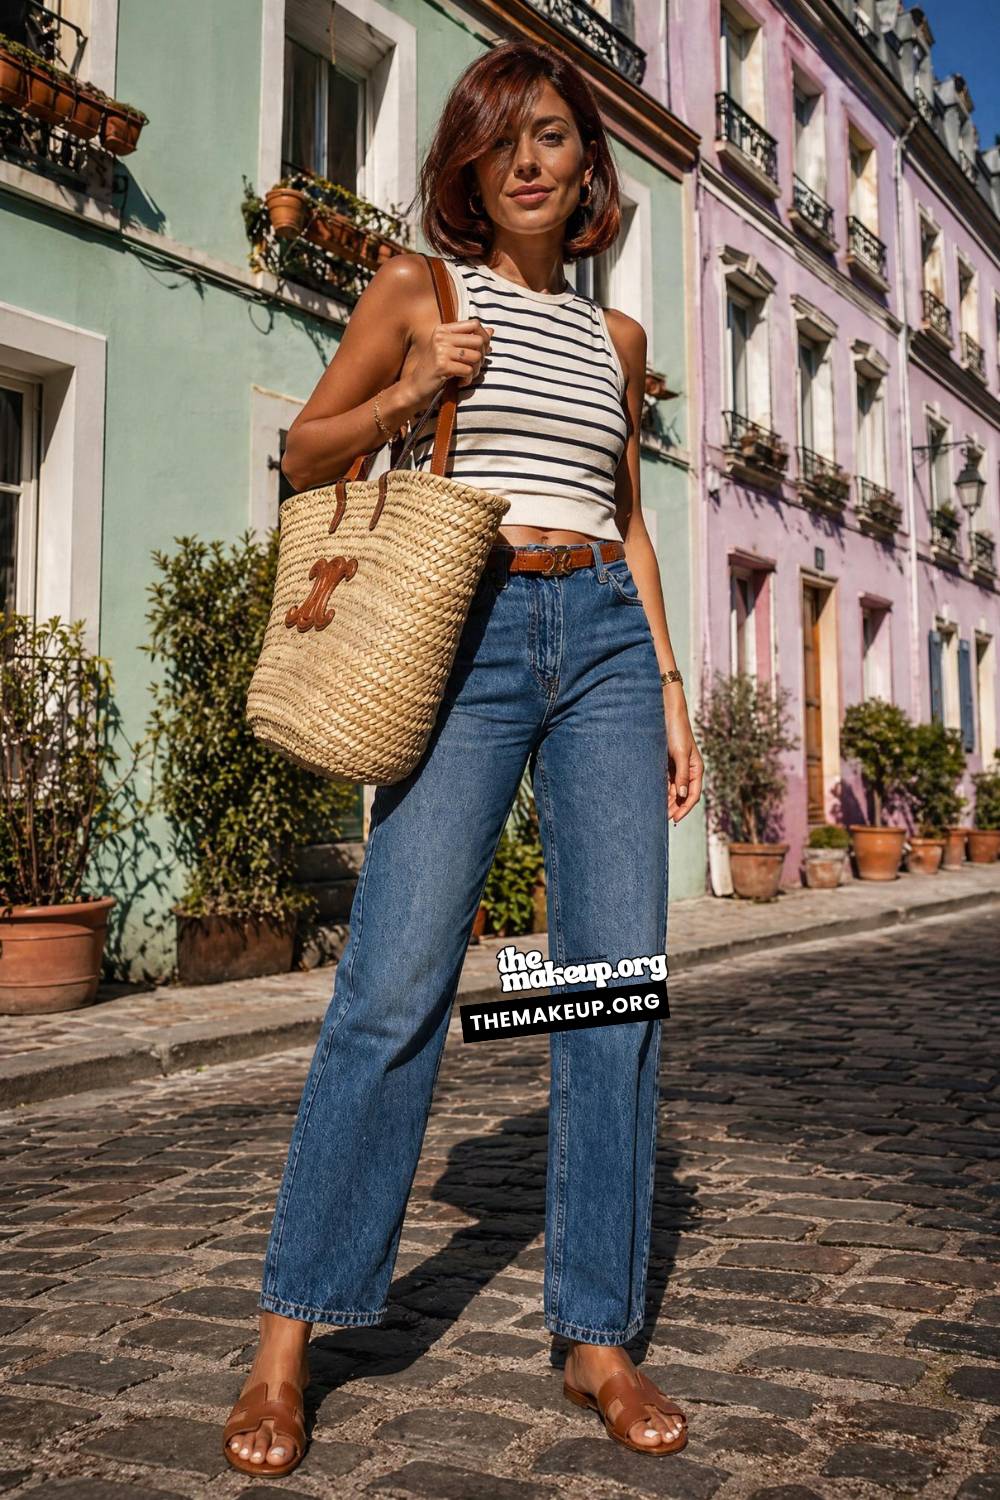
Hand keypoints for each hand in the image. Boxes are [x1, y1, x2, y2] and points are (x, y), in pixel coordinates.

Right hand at [402, 318, 493, 406]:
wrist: (416, 387)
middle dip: (482, 356)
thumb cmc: (435, 370)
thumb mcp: (450, 351)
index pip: (474, 324)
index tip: (480, 351)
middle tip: (474, 367)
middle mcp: (441, 337)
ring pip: (476, 356)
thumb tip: (492, 331)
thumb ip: (469, 340)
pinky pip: (468, 370)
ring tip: (467, 376)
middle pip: (478, 340)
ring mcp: (441, 350)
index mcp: (443, 329)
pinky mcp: (442, 365)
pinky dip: (468, 379)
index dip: (483, 337)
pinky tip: (460, 382)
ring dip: (476, 370)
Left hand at [665, 699, 703, 824]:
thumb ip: (682, 775)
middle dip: (674, 808)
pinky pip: (664, 782)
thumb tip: (682, 796)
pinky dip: (660, 791)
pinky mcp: (667, 765)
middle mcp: (688, 771)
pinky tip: (652, 798)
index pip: (693, 795)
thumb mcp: (680, 754)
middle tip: (661, 819)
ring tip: (656, 812)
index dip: (685, 809)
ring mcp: (677, 769)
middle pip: (682, 796)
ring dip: (666, 801)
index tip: (675, 819)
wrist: (666, 714)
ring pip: (673, 791)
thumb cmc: (676, 731)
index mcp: (696, 769)